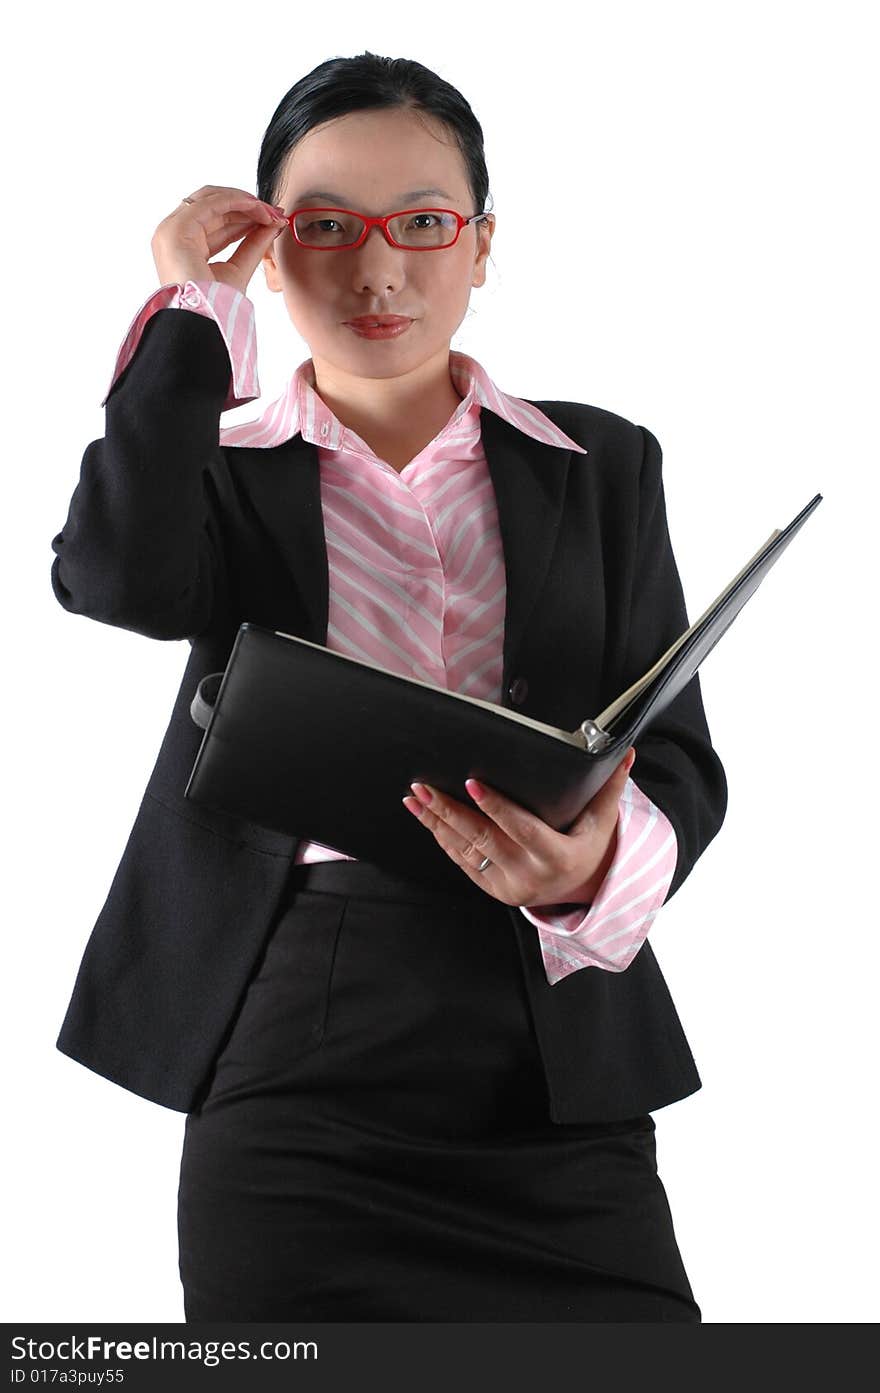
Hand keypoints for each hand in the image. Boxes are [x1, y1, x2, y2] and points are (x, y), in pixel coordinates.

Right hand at [150, 185, 288, 294]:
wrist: (205, 323)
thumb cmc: (217, 307)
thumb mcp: (239, 269)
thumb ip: (253, 245)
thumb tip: (273, 225)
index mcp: (183, 245)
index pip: (215, 220)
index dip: (245, 216)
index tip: (272, 219)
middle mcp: (173, 234)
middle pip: (213, 206)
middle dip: (247, 206)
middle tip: (276, 213)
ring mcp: (171, 230)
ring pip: (212, 199)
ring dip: (245, 202)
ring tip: (271, 212)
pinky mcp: (176, 229)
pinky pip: (211, 203)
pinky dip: (237, 201)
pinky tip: (259, 209)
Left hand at [401, 747, 636, 906]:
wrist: (582, 890)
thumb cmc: (590, 845)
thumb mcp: (603, 821)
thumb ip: (611, 787)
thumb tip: (626, 750)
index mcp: (557, 856)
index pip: (522, 829)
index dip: (496, 807)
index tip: (472, 783)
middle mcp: (530, 875)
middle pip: (484, 839)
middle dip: (450, 812)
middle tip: (424, 787)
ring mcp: (508, 886)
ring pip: (466, 851)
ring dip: (437, 823)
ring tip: (415, 797)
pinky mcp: (492, 889)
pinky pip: (462, 862)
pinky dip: (442, 838)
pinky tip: (426, 818)